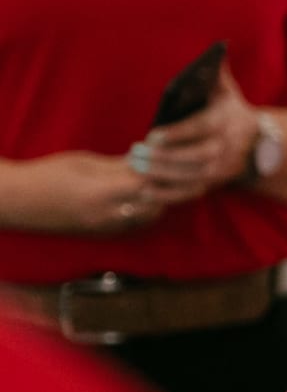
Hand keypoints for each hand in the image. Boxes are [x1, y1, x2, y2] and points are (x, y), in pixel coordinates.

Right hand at [0, 152, 165, 236]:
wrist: (20, 201)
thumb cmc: (48, 174)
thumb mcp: (84, 162)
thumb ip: (116, 165)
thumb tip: (145, 158)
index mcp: (101, 193)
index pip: (145, 185)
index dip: (157, 171)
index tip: (160, 157)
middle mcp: (106, 215)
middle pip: (153, 205)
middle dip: (161, 187)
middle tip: (160, 169)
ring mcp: (105, 228)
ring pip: (147, 218)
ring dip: (155, 201)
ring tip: (148, 181)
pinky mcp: (101, 234)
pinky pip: (133, 225)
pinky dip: (143, 211)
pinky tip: (137, 196)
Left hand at [128, 65, 260, 203]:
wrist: (257, 144)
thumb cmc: (231, 111)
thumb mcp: (227, 91)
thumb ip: (216, 73)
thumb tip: (216, 50)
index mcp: (225, 122)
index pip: (199, 129)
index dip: (176, 134)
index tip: (152, 135)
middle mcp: (226, 149)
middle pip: (193, 157)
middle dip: (163, 157)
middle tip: (135, 152)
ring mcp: (221, 170)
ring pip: (189, 177)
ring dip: (160, 175)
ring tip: (135, 167)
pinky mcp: (214, 185)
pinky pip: (189, 194)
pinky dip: (167, 195)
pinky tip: (145, 191)